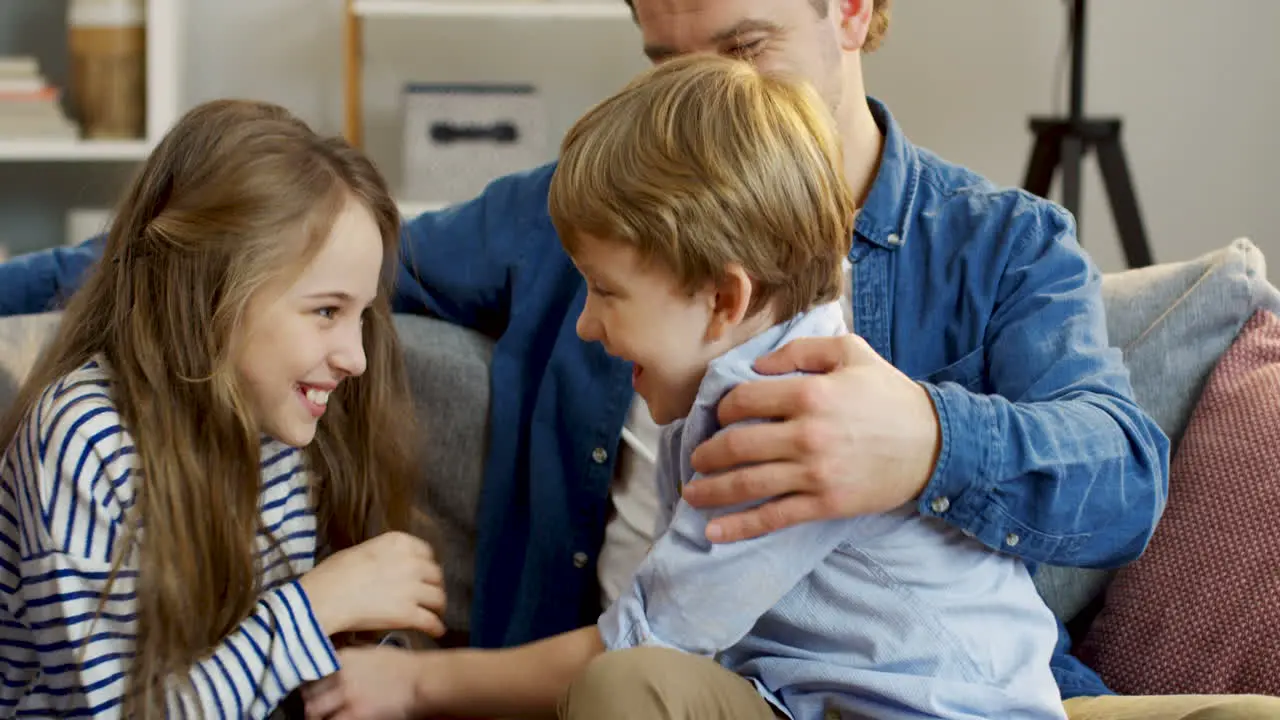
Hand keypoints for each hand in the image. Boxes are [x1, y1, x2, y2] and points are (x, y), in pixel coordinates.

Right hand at [300, 531, 446, 637]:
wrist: (323, 599)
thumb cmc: (332, 574)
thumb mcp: (361, 551)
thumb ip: (385, 555)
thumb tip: (390, 566)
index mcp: (399, 542)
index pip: (427, 552)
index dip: (426, 566)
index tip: (424, 576)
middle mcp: (411, 562)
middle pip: (436, 575)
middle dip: (434, 586)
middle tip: (430, 596)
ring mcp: (412, 588)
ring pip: (438, 598)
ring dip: (438, 608)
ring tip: (435, 614)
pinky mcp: (408, 613)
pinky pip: (431, 621)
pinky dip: (436, 628)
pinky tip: (436, 631)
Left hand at [302, 646, 434, 719]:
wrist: (423, 679)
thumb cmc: (404, 666)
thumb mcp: (373, 652)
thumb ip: (350, 658)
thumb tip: (334, 665)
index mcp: (344, 657)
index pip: (310, 670)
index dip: (308, 683)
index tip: (310, 690)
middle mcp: (341, 674)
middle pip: (308, 692)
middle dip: (310, 701)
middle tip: (315, 709)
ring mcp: (348, 694)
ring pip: (313, 710)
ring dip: (316, 716)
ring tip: (322, 718)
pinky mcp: (357, 712)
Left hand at [684, 334, 940, 541]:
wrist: (935, 445)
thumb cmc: (890, 395)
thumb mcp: (851, 352)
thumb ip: (801, 349)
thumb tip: (758, 365)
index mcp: (809, 392)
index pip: (743, 400)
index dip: (722, 408)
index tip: (719, 416)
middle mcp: (806, 434)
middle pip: (736, 445)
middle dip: (706, 454)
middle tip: (696, 458)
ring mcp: (814, 473)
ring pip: (747, 483)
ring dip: (710, 490)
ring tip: (691, 492)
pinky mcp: (824, 503)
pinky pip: (773, 517)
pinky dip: (739, 526)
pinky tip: (713, 531)